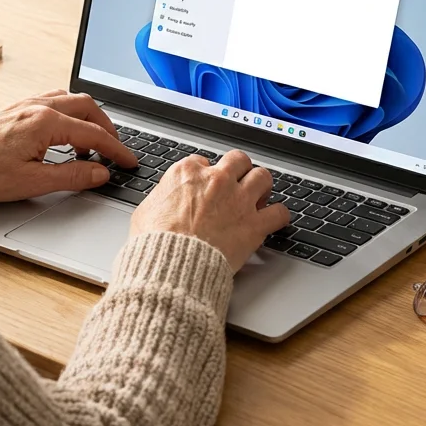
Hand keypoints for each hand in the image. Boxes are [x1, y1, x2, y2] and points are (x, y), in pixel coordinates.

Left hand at [0, 90, 138, 202]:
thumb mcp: (32, 182)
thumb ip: (72, 176)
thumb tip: (100, 173)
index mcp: (45, 122)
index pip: (94, 134)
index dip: (116, 150)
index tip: (129, 162)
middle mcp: (38, 106)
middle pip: (87, 107)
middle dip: (106, 128)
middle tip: (114, 150)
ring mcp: (27, 104)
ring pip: (71, 100)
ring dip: (87, 119)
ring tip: (89, 146)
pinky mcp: (17, 107)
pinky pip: (54, 100)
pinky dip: (69, 114)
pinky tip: (64, 134)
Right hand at [130, 150, 289, 271]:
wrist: (171, 264)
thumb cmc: (155, 241)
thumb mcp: (146, 210)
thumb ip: (162, 197)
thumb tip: (165, 200)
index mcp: (188, 173)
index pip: (203, 161)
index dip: (205, 174)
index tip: (206, 185)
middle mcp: (217, 180)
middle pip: (238, 160)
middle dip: (238, 170)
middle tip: (237, 183)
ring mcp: (239, 200)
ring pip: (263, 176)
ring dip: (262, 185)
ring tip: (259, 195)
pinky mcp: (254, 224)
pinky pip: (279, 212)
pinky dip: (278, 216)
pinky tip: (273, 220)